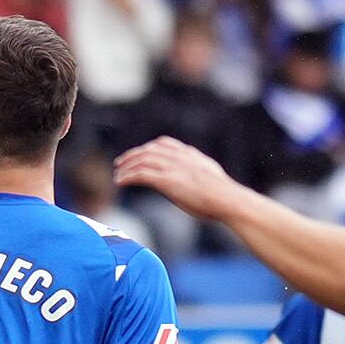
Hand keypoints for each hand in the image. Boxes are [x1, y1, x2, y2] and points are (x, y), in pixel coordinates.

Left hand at [114, 136, 247, 224]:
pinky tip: (120, 182)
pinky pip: (140, 175)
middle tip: (121, 163)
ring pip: (141, 161)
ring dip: (126, 167)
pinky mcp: (166, 180)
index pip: (163, 144)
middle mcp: (178, 157)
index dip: (148, 148)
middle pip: (148, 150)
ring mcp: (172, 167)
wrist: (226, 199)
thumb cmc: (223, 195)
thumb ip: (199, 172)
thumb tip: (196, 177)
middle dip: (132, 155)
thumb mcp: (210, 176)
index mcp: (189, 154)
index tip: (139, 153)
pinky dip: (128, 177)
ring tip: (117, 175)